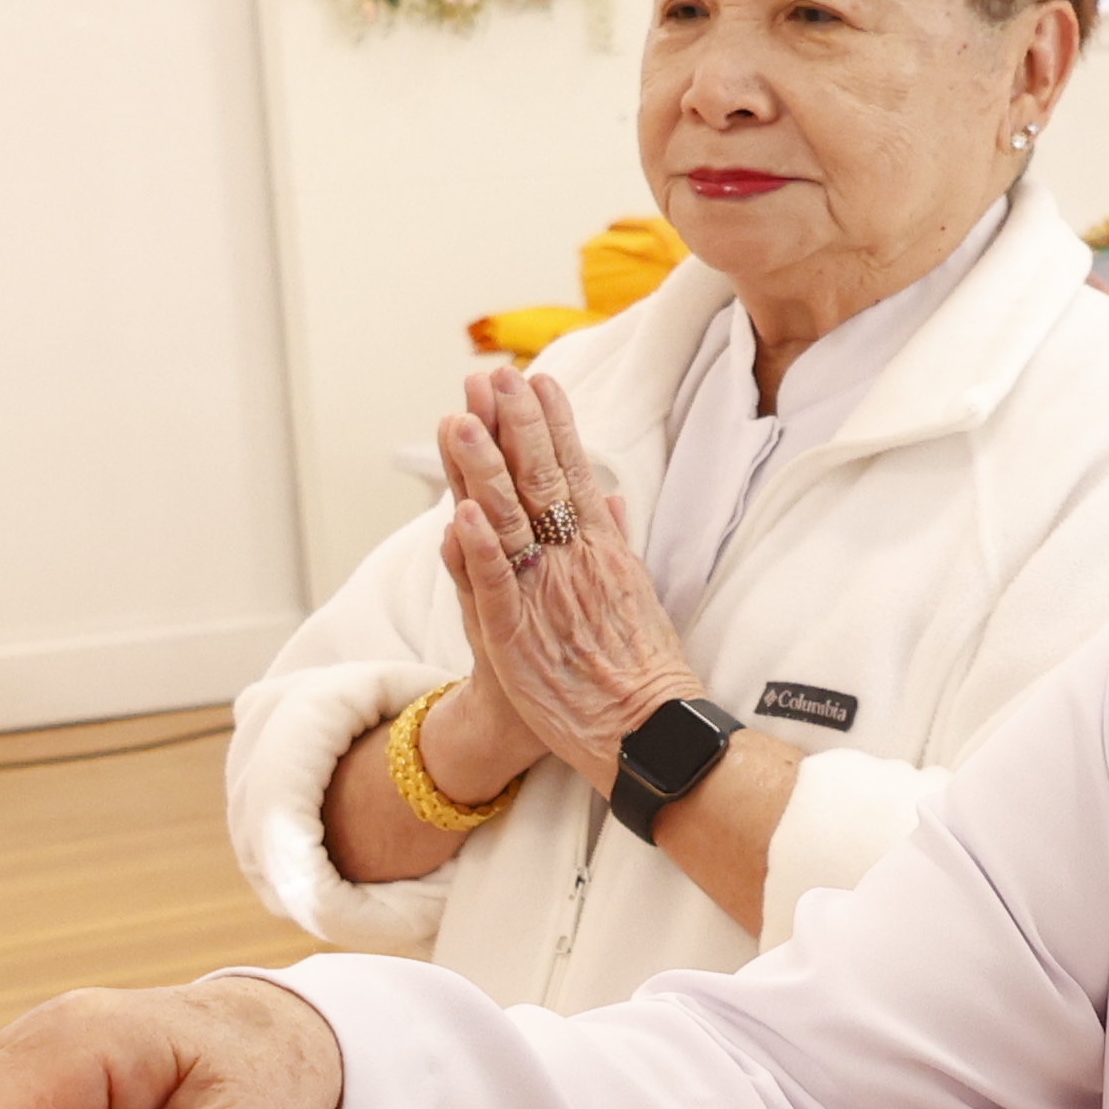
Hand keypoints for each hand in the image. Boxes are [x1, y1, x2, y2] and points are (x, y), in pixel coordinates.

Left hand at [440, 366, 697, 788]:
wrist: (647, 732)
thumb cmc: (640, 669)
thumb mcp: (635, 592)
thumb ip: (615, 540)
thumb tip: (607, 495)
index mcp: (602, 550)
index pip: (573, 472)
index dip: (552, 424)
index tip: (536, 379)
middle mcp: (574, 562)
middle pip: (540, 480)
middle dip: (515, 425)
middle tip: (495, 376)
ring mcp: (546, 596)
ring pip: (511, 521)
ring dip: (484, 469)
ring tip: (462, 419)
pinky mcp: (519, 637)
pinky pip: (495, 586)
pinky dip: (479, 549)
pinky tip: (461, 514)